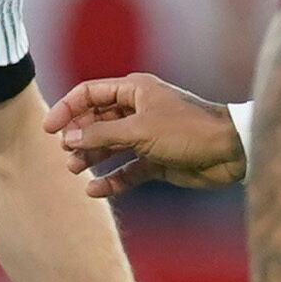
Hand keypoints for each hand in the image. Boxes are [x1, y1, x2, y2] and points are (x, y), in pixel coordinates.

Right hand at [48, 74, 245, 197]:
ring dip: (91, 157)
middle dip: (79, 136)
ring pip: (110, 146)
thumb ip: (102, 133)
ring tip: (75, 170)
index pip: (90, 94)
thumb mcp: (139, 129)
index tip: (49, 129)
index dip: (67, 109)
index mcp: (134, 91)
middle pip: (97, 121)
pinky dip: (112, 179)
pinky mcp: (158, 160)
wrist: (230, 152)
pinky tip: (95, 190)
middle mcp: (139, 110)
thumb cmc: (188, 130)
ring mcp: (148, 136)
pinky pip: (128, 170)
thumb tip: (70, 137)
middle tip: (66, 154)